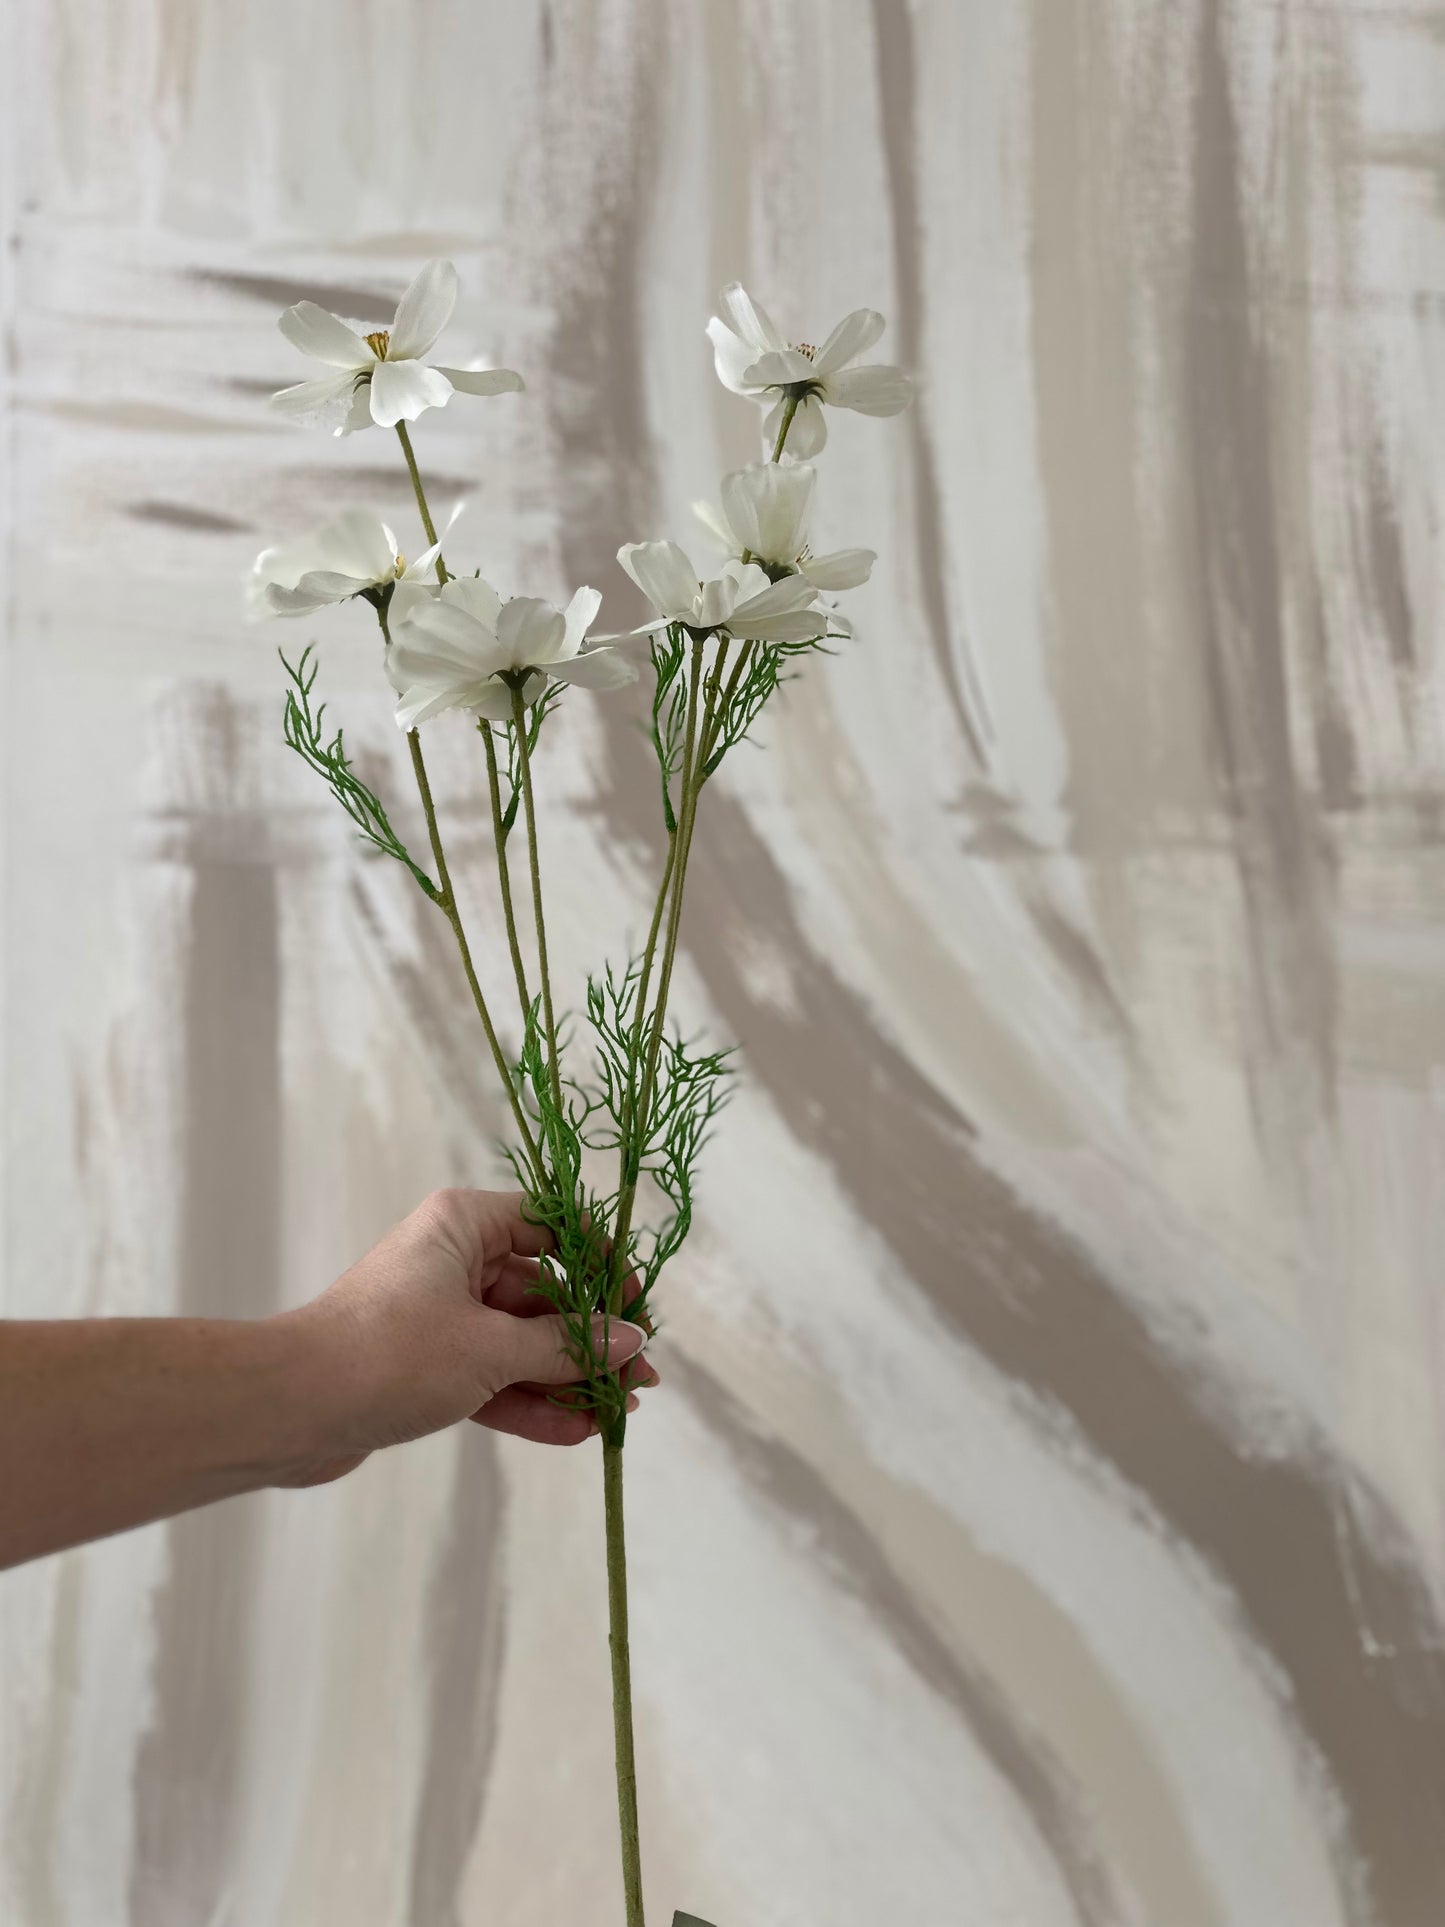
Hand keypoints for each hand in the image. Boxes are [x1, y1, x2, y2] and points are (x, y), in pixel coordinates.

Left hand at [271, 1189, 657, 1487]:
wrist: (288, 1410)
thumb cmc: (389, 1353)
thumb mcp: (491, 1347)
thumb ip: (567, 1346)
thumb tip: (631, 1341)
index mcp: (463, 1225)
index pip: (551, 1224)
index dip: (600, 1261)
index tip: (636, 1303)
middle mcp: (452, 1260)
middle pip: (542, 1292)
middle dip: (591, 1338)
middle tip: (640, 1377)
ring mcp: (438, 1316)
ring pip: (520, 1342)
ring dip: (568, 1377)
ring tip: (618, 1414)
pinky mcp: (424, 1367)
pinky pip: (492, 1377)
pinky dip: (530, 1402)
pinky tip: (576, 1432)